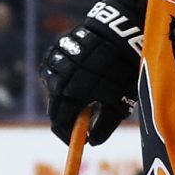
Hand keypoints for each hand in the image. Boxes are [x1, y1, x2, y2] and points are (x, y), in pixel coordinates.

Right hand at [40, 0, 143, 146]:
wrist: (122, 33)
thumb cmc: (123, 70)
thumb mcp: (119, 103)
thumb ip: (104, 126)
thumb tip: (92, 142)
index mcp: (73, 93)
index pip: (59, 123)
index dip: (67, 135)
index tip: (77, 141)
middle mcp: (60, 78)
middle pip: (54, 107)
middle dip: (66, 117)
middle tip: (80, 121)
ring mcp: (56, 62)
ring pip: (51, 87)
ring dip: (62, 96)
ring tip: (78, 97)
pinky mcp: (57, 48)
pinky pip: (51, 68)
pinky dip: (58, 76)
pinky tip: (70, 77)